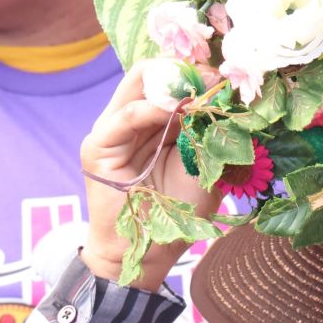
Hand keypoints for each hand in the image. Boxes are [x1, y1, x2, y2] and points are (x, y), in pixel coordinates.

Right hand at [80, 64, 220, 291]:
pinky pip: (125, 116)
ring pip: (137, 84)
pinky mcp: (98, 146)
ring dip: (173, 87)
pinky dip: (153, 109)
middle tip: (212, 78)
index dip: (194, 72)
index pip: (168, 79)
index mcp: (155, 121)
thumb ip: (206, 128)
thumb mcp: (204, 161)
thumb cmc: (179, 211)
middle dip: (184, 72)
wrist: (150, 250)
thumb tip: (222, 92)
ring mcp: (112, 130)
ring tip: (200, 95)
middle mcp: (132, 119)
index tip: (223, 78)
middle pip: (151, 74)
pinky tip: (176, 111)